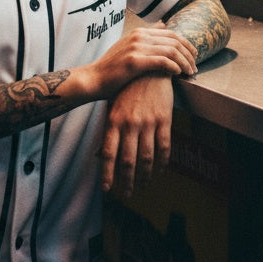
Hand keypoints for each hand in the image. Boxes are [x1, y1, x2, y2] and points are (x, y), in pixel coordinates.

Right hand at [86, 21, 195, 99]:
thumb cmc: (112, 68)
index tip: (193, 57)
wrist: (93, 79)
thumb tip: (163, 25)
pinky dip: (174, 67)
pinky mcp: (135, 61)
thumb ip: (146, 37)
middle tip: (195, 67)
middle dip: (189, 54)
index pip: (172, 34)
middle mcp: (139, 36)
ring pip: (171, 51)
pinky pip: (162, 61)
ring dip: (184, 62)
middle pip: (174, 41)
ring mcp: (137, 47)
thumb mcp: (129, 46)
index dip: (186, 45)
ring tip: (190, 73)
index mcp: (139, 32)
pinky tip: (178, 74)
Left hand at [99, 75, 173, 197]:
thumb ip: (108, 132)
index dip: (108, 174)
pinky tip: (160, 171)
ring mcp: (147, 122)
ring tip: (143, 186)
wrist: (149, 67)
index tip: (108, 190)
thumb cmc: (127, 90)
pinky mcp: (164, 119)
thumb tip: (98, 156)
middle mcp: (129, 123)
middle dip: (127, 181)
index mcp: (113, 120)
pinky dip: (163, 163)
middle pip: (128, 161)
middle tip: (127, 194)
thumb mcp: (113, 107)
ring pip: (147, 158)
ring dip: (145, 176)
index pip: (108, 153)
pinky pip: (164, 147)